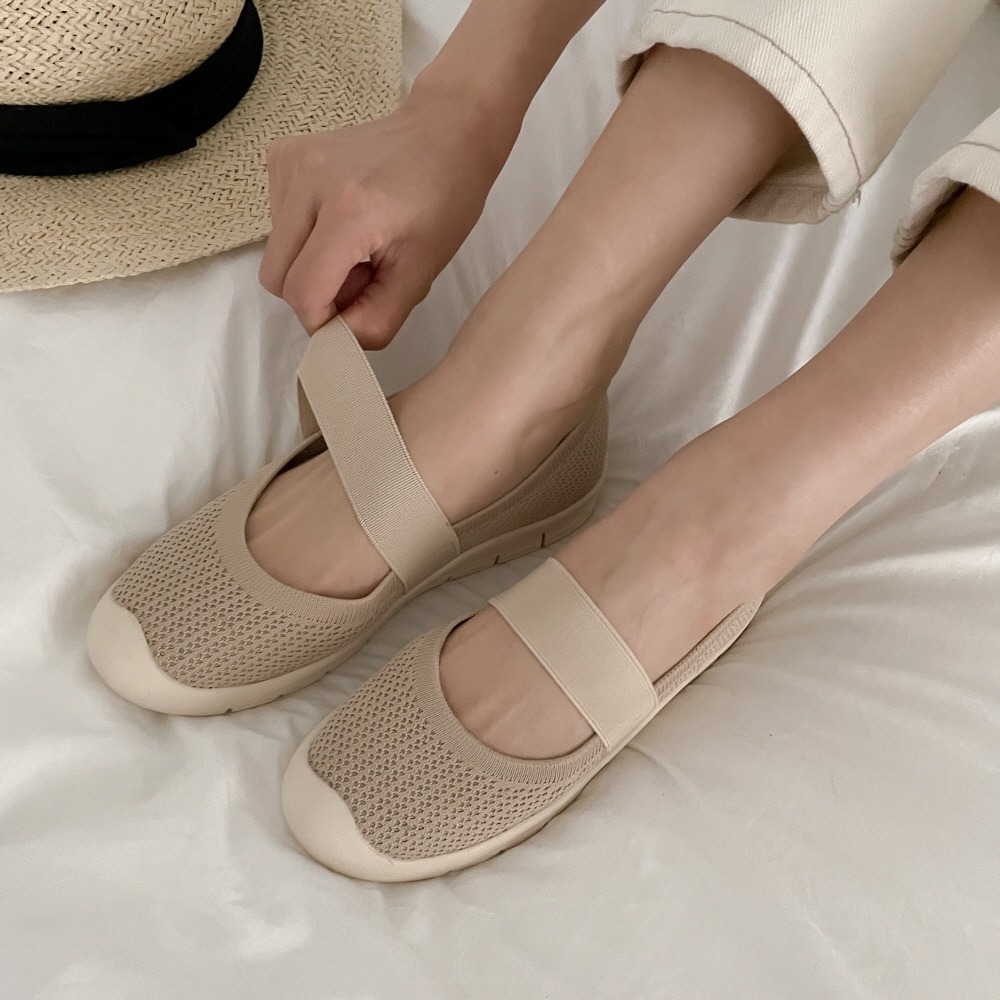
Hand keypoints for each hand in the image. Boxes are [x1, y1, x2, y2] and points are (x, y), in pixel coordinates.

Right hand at [260, 94, 507, 347]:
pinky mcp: (282, 155)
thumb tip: (337, 343)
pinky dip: (306, 236)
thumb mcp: (421, 274)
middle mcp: (310, 180)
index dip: (324, 320)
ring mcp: (290, 162)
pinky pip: (276, 224)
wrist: (444, 132)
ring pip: (275, 254)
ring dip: (311, 264)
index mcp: (350, 211)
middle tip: (363, 276)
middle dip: (316, 294)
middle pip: (278, 279)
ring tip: (358, 244)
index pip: (303, 295)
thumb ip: (376, 320)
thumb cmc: (443, 199)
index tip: (355, 312)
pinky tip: (343, 219)